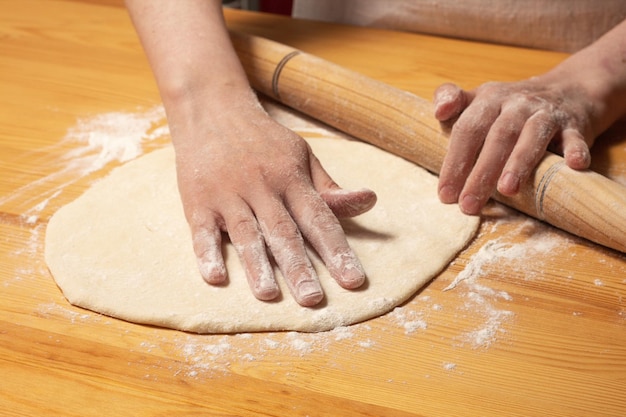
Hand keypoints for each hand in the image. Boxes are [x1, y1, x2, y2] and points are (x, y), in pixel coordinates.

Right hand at [172, 98, 375, 306]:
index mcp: (291, 178)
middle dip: (299, 267)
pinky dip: (208, 253)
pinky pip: (203, 231)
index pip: (319, 219)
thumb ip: (329, 187)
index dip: (337, 251)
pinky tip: (216, 277)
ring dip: (257, 265)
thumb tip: (369, 201)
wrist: (212, 110)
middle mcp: (262, 187)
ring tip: (269, 295)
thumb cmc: (263, 140)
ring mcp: (228, 194)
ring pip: (246, 233)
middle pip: (283, 232)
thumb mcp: (301, 155)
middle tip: (313, 300)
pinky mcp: (198, 201)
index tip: (353, 281)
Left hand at [433, 77, 595, 214]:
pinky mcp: (576, 125)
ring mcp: (547, 114)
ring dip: (520, 162)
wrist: (570, 89)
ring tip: (507, 190)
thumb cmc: (511, 105)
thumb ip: (451, 99)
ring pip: (532, 136)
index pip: (467, 129)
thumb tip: (438, 112)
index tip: (445, 194)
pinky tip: (573, 165)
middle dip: (481, 172)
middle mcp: (517, 104)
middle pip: (497, 137)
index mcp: (489, 99)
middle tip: (468, 205)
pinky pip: (576, 137)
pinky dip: (575, 150)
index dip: (454, 161)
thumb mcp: (480, 97)